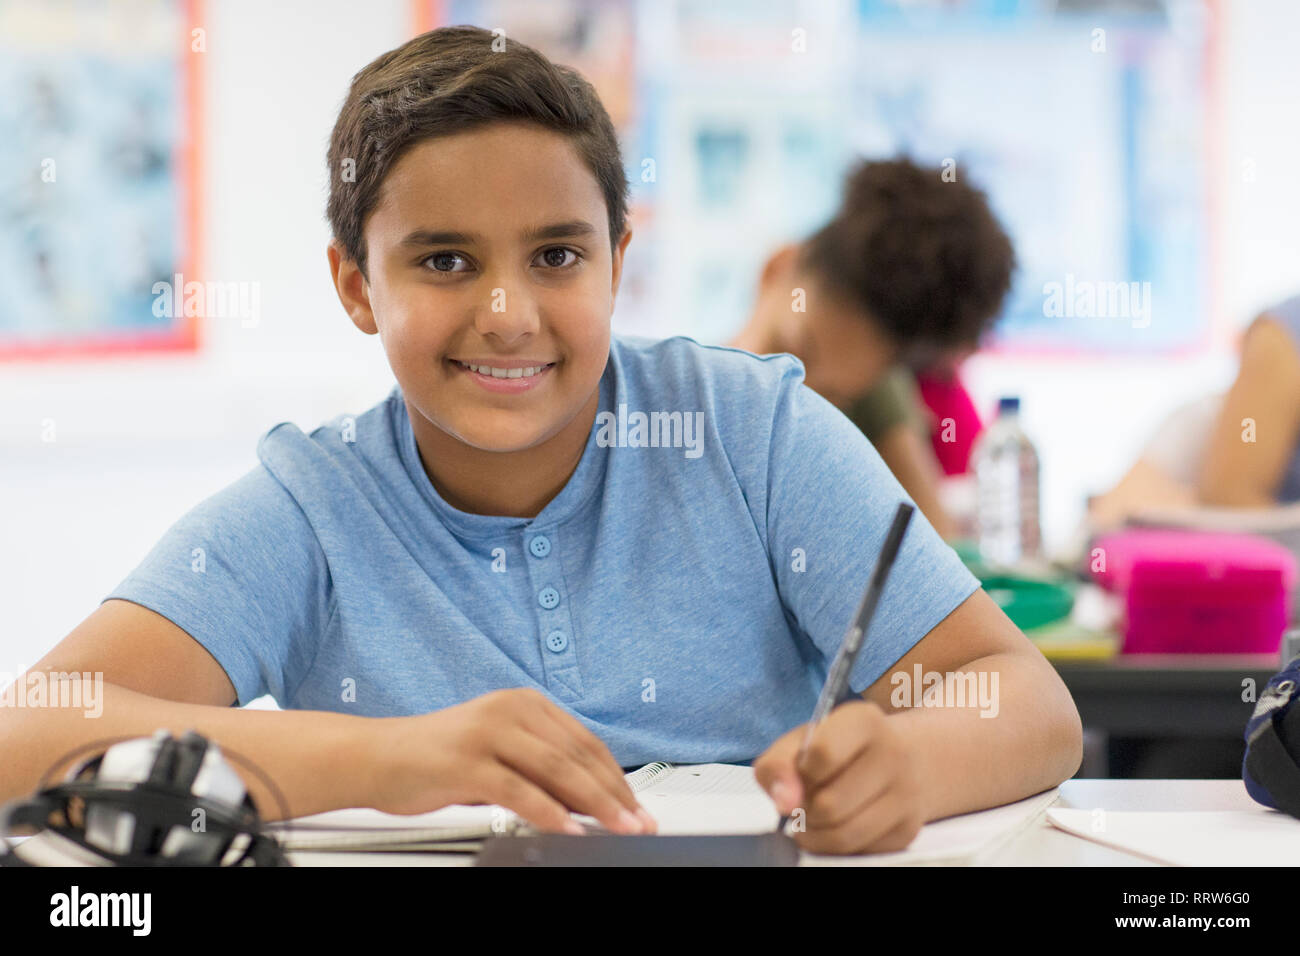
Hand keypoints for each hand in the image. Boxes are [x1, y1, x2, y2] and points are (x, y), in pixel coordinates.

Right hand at [370, 688, 656, 834]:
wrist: (375, 756)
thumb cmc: (437, 759)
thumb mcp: (498, 755)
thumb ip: (539, 771)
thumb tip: (587, 802)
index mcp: (524, 704)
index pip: (584, 742)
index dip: (616, 776)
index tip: (637, 805)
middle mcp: (510, 710)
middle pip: (576, 755)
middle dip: (613, 793)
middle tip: (638, 821)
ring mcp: (488, 732)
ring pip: (556, 769)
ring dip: (594, 803)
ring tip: (617, 827)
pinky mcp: (467, 760)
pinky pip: (518, 789)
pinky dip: (548, 812)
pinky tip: (569, 829)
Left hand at [754, 700, 924, 854]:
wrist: (905, 758)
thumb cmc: (842, 748)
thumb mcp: (803, 741)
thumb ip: (778, 765)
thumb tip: (783, 801)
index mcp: (864, 721)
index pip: (824, 753)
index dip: (802, 772)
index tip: (802, 772)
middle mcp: (893, 753)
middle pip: (829, 804)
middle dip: (805, 809)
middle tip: (805, 800)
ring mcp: (907, 793)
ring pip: (844, 835)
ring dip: (816, 833)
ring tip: (814, 818)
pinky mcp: (909, 828)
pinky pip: (859, 851)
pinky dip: (837, 845)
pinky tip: (838, 825)